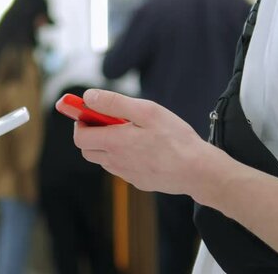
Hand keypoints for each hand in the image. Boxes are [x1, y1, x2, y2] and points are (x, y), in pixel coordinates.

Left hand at [73, 89, 235, 205]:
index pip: (80, 137)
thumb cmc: (175, 138)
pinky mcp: (139, 182)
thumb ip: (114, 103)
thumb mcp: (146, 111)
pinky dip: (123, 156)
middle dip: (92, 134)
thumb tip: (88, 97)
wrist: (198, 171)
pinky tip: (145, 148)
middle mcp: (116, 162)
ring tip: (132, 132)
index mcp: (114, 143)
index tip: (86, 111)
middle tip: (109, 120)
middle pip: (87, 150)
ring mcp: (127, 174)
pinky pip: (122, 168)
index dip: (80, 122)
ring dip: (108, 145)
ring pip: (104, 159)